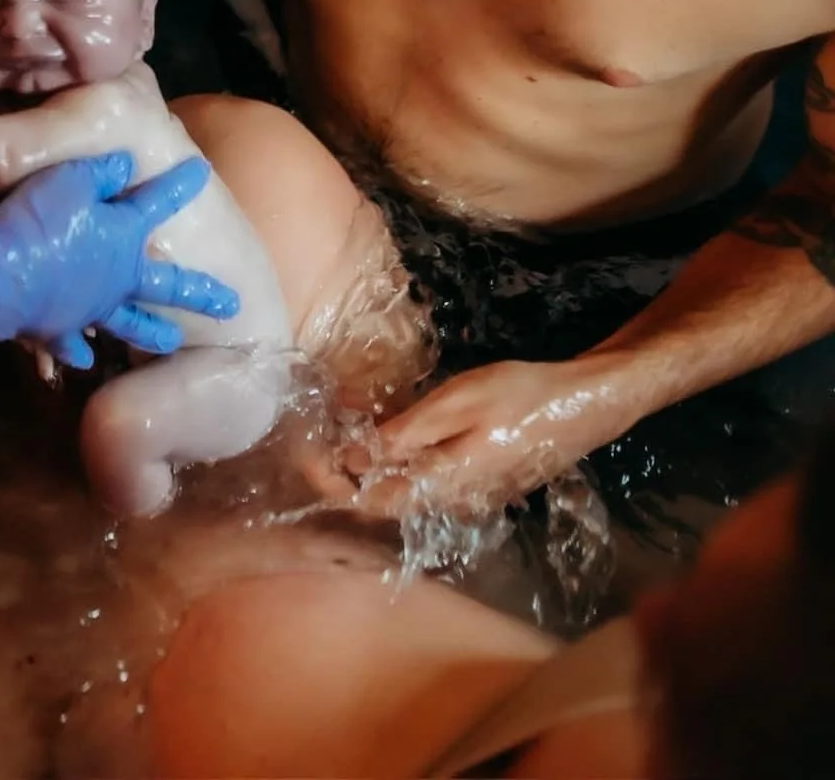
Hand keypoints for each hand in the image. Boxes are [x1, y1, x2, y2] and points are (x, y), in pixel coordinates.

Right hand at [0, 153, 239, 369]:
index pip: (160, 201)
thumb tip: (126, 164)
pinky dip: (78, 352)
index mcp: (125, 235)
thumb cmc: (38, 220)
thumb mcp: (69, 180)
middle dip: (199, 292)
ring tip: (170, 342)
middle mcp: (120, 277)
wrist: (1, 275)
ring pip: (131, 325)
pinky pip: (73, 346)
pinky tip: (84, 359)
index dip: (180, 184)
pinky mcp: (61, 330)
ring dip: (151, 333)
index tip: (202, 171)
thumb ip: (100, 173)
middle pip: (168, 285)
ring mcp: (94, 308)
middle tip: (229, 304)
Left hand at [353, 358, 632, 517]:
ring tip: (353, 431)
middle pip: (387, 501)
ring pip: (409, 492)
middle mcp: (454, 503)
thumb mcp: (456, 403)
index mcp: (442, 486)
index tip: (311, 453)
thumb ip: (405, 435)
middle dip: (349, 475)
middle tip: (327, 438)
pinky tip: (398, 434)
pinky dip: (406, 462)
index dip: (335, 483)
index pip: (372, 503)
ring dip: (376, 468)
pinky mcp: (486, 485)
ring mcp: (473, 498)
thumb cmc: (521, 396)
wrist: (587, 403)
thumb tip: (355, 459)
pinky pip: (432, 482)